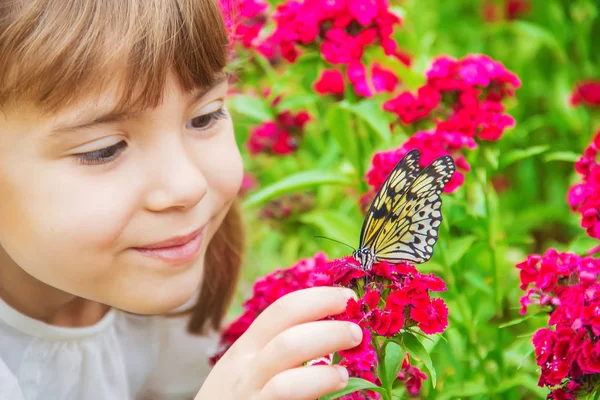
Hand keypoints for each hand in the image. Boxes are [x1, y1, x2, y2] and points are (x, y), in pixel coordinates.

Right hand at [195, 286, 362, 399]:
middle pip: (288, 333)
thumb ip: (274, 352)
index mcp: (244, 350)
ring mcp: (249, 395)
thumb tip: (326, 332)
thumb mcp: (245, 372)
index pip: (282, 311)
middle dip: (327, 326)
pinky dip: (317, 383)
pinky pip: (287, 396)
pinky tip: (337, 383)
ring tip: (347, 362)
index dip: (318, 299)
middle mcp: (244, 369)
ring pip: (286, 362)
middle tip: (357, 330)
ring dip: (325, 354)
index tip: (348, 298)